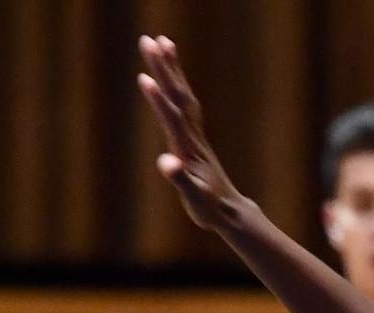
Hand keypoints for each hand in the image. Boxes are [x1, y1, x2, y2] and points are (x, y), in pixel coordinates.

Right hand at [137, 35, 240, 230]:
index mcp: (187, 149)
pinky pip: (185, 102)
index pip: (171, 119)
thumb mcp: (193, 198)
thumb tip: (166, 162)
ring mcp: (194, 134)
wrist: (230, 212)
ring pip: (182, 94)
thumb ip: (180, 179)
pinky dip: (177, 83)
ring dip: (171, 67)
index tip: (144, 78)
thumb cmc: (209, 208)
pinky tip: (172, 73)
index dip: (158, 100)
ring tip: (162, 40)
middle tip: (148, 40)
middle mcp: (191, 136)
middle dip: (163, 68)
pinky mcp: (194, 136)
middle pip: (177, 96)